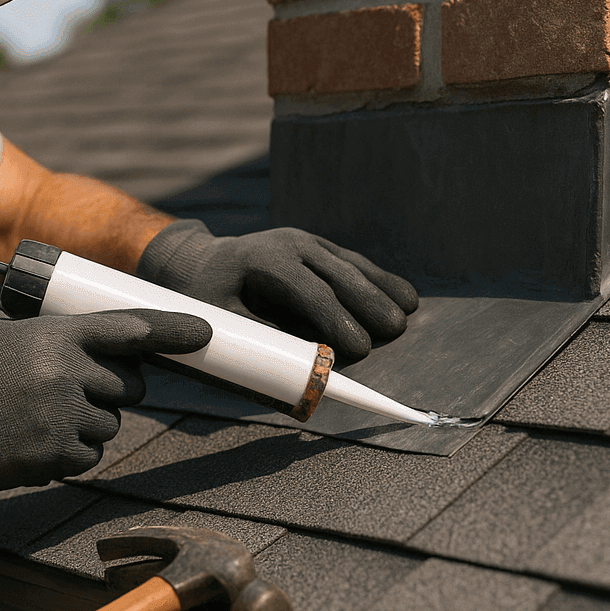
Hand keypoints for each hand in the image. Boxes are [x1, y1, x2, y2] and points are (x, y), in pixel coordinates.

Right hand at [0, 308, 211, 495]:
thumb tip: (90, 336)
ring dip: (88, 421)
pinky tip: (34, 438)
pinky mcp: (55, 457)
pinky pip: (90, 456)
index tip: (204, 332)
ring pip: (110, 424)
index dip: (172, 329)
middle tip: (73, 387)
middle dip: (113, 387)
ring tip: (38, 414)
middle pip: (129, 385)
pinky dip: (71, 451)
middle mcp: (68, 374)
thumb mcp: (2, 329)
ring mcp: (64, 418)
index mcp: (57, 336)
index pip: (130, 328)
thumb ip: (51, 331)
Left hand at [136, 220, 417, 363]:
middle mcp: (288, 244)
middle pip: (338, 274)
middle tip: (396, 331)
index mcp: (262, 260)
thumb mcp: (219, 320)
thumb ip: (258, 342)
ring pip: (351, 265)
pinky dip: (378, 279)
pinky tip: (403, 295)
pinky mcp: (317, 247)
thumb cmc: (206, 298)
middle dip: (369, 303)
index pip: (308, 291)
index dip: (337, 319)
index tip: (361, 348)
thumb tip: (299, 369)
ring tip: (409, 312)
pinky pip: (352, 263)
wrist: (200, 261)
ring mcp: (305, 242)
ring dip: (382, 288)